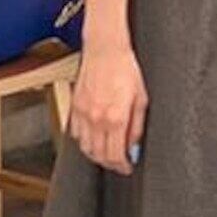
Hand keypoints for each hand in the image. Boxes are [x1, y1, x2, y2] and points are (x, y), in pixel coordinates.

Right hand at [69, 35, 147, 174]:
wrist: (106, 50)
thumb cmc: (125, 69)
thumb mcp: (141, 99)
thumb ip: (136, 126)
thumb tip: (133, 145)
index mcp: (116, 118)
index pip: (115, 155)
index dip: (121, 166)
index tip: (126, 167)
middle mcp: (97, 118)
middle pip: (98, 155)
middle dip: (109, 163)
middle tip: (118, 163)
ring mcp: (83, 113)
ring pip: (85, 147)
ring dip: (95, 154)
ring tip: (106, 152)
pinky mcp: (75, 106)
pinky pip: (75, 133)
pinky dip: (83, 140)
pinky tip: (93, 137)